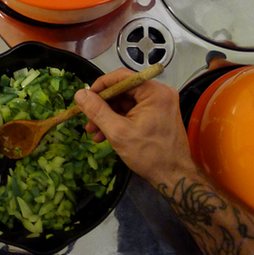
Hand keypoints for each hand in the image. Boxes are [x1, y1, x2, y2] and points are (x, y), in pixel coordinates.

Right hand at [74, 68, 194, 185]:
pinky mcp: (158, 115)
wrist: (174, 177)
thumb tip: (80, 94)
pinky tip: (104, 135)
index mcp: (154, 92)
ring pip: (126, 102)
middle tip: (87, 119)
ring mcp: (160, 104)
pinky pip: (133, 111)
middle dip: (103, 106)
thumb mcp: (118, 132)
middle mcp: (159, 93)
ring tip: (93, 132)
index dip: (100, 86)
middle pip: (123, 90)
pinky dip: (119, 121)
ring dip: (108, 115)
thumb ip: (97, 111)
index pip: (122, 77)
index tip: (85, 98)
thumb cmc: (150, 155)